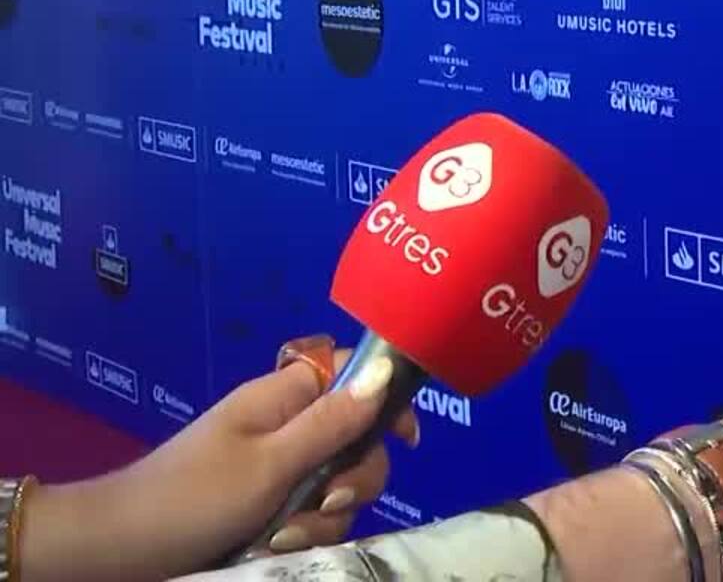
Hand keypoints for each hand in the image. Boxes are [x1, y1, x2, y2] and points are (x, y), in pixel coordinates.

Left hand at [25, 335, 420, 581]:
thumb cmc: (191, 498)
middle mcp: (286, 429)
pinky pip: (312, 517)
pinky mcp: (267, 510)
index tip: (405, 438)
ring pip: (338, 486)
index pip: (352, 374)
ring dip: (323, 517)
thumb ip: (332, 423)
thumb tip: (386, 370)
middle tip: (327, 501)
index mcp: (283, 398)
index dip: (385, 398)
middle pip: (358, 441)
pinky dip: (303, 535)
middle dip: (354, 478)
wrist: (118, 552)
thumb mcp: (270, 463)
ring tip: (281, 538)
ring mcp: (277, 472)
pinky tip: (274, 549)